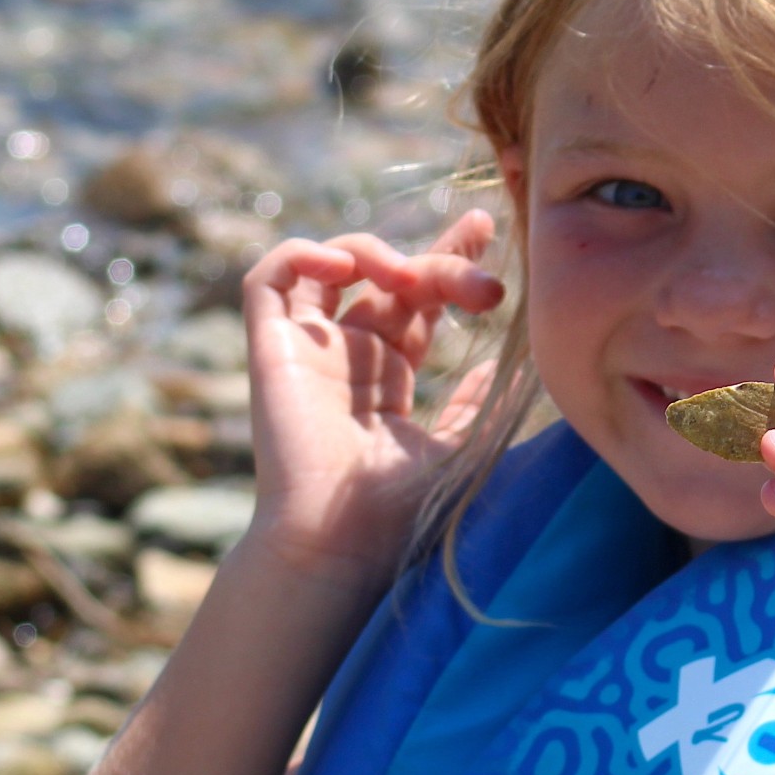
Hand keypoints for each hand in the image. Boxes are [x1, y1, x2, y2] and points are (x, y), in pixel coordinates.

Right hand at [241, 209, 504, 593]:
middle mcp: (346, 355)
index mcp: (387, 375)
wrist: (340, 545)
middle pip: (389, 277)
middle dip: (440, 260)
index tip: (489, 229)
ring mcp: (306, 350)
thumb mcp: (457, 448)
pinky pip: (268, 281)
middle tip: (484, 286)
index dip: (449, 256)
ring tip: (412, 278)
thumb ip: (473, 405)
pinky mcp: (269, 349)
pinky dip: (301, 256)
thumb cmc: (397, 514)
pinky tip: (345, 268)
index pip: (417, 298)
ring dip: (372, 252)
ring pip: (329, 266)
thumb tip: (505, 367)